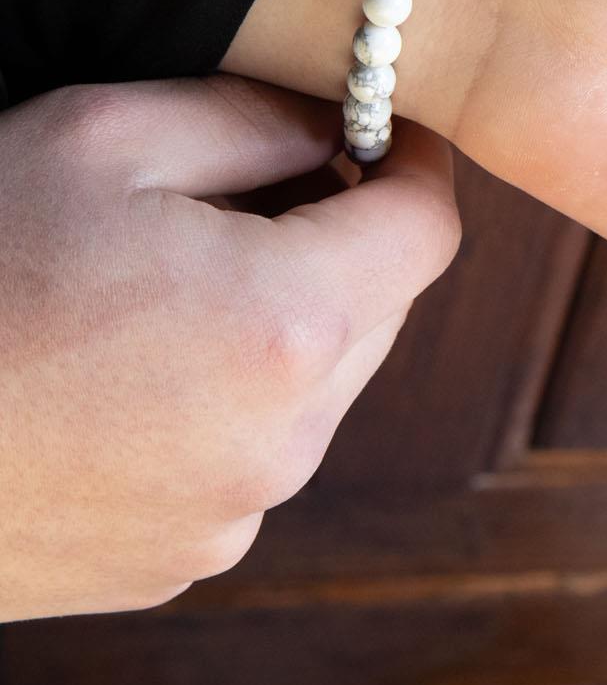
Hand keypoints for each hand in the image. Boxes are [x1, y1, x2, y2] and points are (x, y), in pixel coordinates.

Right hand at [0, 76, 459, 620]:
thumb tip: (341, 127)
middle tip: (258, 192)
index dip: (416, 166)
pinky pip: (252, 456)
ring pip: (321, 386)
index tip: (386, 133)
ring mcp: (231, 517)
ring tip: (168, 283)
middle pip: (381, 308)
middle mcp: (284, 441)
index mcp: (287, 326)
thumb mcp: (98, 139)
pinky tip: (130, 369)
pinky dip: (229, 400)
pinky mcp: (175, 563)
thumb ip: (257, 121)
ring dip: (285, 323)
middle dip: (343, 241)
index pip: (429, 229)